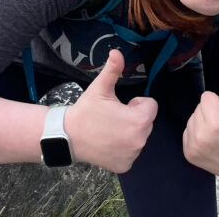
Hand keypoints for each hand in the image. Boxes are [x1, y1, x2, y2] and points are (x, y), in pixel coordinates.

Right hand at [66, 50, 157, 172]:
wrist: (68, 137)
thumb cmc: (86, 111)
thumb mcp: (100, 88)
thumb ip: (112, 69)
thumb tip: (116, 51)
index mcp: (138, 120)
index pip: (151, 107)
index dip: (137, 104)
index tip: (121, 106)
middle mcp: (139, 140)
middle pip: (146, 122)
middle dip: (134, 118)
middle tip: (113, 117)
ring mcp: (132, 155)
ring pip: (139, 137)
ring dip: (129, 133)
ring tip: (109, 130)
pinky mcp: (125, 166)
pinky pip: (131, 152)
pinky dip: (123, 148)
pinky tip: (108, 143)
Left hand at [182, 91, 218, 176]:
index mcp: (216, 126)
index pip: (207, 97)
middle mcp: (200, 137)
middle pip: (200, 106)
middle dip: (213, 111)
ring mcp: (193, 147)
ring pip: (193, 117)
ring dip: (205, 121)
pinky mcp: (188, 153)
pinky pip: (189, 129)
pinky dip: (199, 132)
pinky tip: (213, 143)